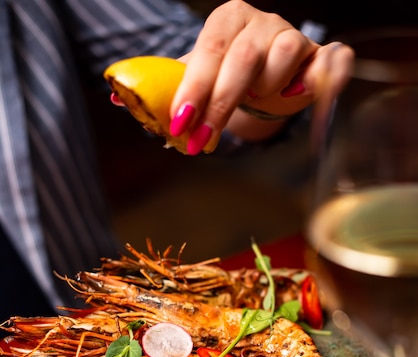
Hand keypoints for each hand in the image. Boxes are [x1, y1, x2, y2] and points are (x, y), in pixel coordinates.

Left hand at [169, 0, 353, 153]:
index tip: (180, 123)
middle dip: (220, 105)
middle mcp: (262, 22)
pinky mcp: (320, 56)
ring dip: (267, 87)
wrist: (262, 78)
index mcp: (227, 18)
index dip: (194, 89)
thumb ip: (168, 88)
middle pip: (244, 58)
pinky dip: (322, 79)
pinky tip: (300, 94)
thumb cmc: (227, 78)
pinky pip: (333, 60)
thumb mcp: (197, 77)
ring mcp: (293, 36)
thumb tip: (124, 101)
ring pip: (284, 56)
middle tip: (202, 140)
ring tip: (256, 100)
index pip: (209, 50)